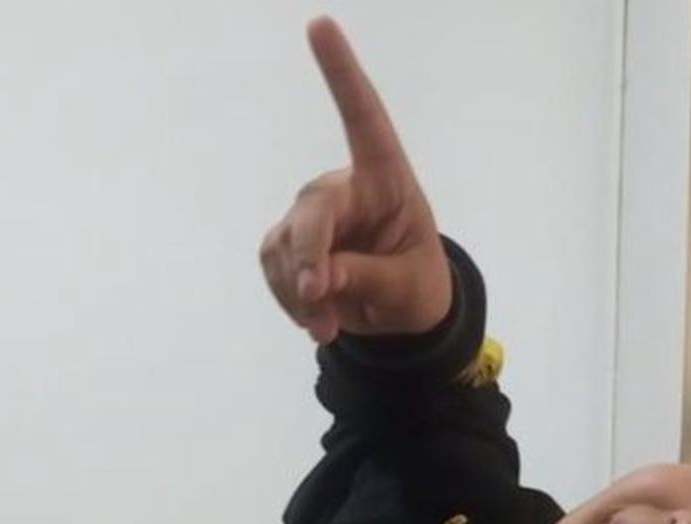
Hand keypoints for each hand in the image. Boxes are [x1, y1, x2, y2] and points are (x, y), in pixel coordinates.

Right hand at [259, 15, 451, 343]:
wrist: (401, 318)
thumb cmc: (416, 286)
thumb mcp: (407, 287)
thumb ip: (365, 277)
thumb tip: (314, 279)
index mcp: (386, 180)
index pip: (363, 120)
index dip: (342, 75)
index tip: (320, 26)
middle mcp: (344, 189)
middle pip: (311, 208)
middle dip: (308, 254)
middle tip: (315, 298)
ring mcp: (312, 217)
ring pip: (284, 244)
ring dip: (299, 292)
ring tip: (327, 325)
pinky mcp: (289, 246)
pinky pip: (273, 267)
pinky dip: (288, 300)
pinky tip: (315, 320)